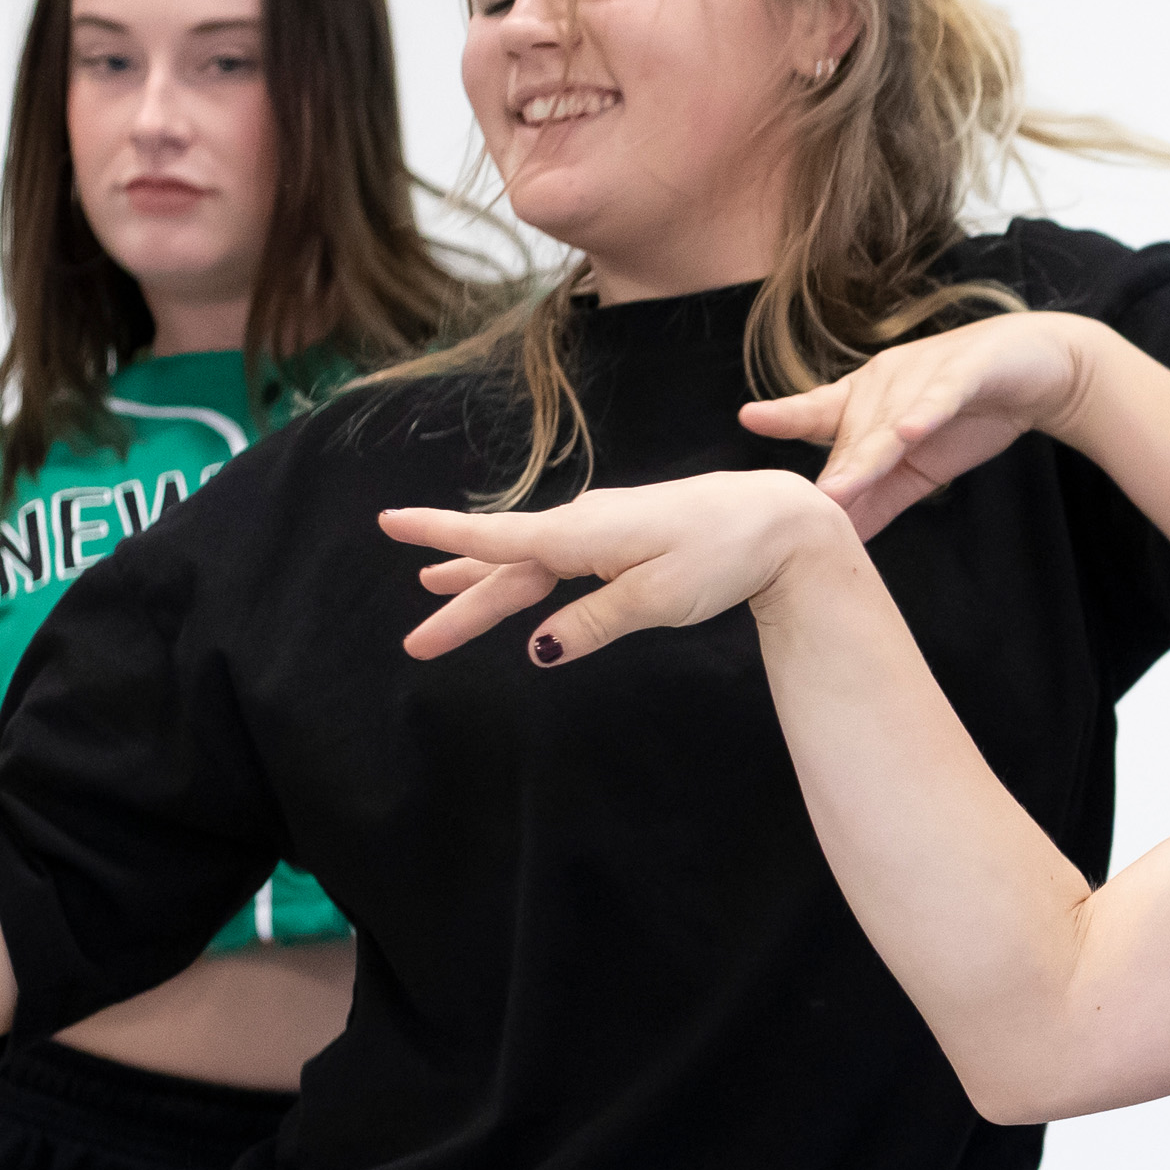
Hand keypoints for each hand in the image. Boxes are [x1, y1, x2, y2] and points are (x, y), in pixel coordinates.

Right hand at [378, 472, 854, 666]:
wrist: (780, 520)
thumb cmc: (724, 555)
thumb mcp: (658, 599)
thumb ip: (593, 622)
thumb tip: (536, 650)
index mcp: (583, 534)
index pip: (497, 537)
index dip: (442, 536)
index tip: (390, 524)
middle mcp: (584, 524)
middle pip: (508, 567)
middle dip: (461, 602)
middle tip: (418, 643)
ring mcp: (603, 526)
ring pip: (531, 560)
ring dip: (485, 581)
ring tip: (434, 593)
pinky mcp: (624, 533)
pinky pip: (560, 555)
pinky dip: (527, 568)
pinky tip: (513, 576)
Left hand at [735, 312, 1107, 540]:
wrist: (1041, 373)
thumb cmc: (969, 416)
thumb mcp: (918, 468)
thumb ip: (877, 501)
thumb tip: (838, 544)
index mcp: (869, 401)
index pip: (821, 411)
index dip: (786, 414)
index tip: (750, 418)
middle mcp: (888, 381)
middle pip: (857, 432)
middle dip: (838, 470)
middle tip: (812, 505)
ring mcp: (927, 375)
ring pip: (893, 418)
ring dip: (870, 449)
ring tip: (847, 483)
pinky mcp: (969, 373)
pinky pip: (943, 396)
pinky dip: (926, 412)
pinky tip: (911, 432)